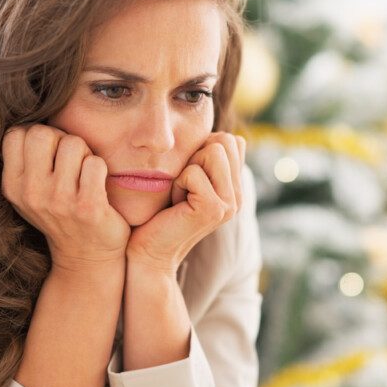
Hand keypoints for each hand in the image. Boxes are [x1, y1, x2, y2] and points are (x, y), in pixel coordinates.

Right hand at [1, 123, 130, 277]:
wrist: (86, 257)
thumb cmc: (61, 213)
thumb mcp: (31, 190)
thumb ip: (27, 157)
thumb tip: (34, 115)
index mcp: (13, 185)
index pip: (17, 133)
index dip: (39, 135)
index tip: (51, 153)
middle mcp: (31, 193)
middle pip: (43, 133)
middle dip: (62, 139)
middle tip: (71, 161)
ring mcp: (59, 202)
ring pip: (73, 143)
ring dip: (85, 154)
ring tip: (84, 174)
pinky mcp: (87, 208)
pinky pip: (95, 163)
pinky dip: (101, 168)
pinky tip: (98, 185)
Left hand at [126, 132, 246, 274]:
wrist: (148, 253)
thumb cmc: (159, 212)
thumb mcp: (186, 178)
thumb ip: (206, 158)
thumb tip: (219, 133)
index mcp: (235, 187)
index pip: (231, 141)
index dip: (202, 149)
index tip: (189, 178)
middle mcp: (237, 196)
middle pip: (224, 141)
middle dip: (195, 157)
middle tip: (184, 187)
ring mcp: (230, 204)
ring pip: (212, 151)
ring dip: (186, 169)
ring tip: (180, 195)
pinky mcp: (214, 209)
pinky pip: (193, 172)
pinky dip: (177, 184)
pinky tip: (175, 205)